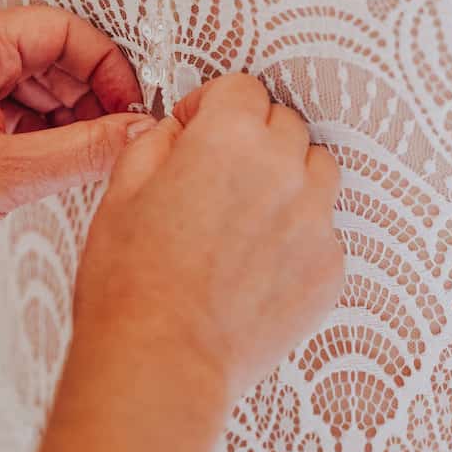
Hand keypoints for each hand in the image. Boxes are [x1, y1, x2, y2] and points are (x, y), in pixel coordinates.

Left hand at [0, 7, 153, 265]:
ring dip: (60, 116)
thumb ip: (83, 150)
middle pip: (44, 53)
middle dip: (85, 96)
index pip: (58, 30)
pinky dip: (31, 129)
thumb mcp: (5, 177)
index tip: (131, 110)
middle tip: (114, 141)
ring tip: (84, 159)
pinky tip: (50, 162)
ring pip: (24, 81)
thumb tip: (141, 132)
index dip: (104, 67)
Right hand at [73, 74, 344, 403]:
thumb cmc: (132, 284)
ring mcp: (315, 221)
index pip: (243, 88)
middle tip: (219, 175)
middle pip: (286, 124)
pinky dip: (297, 236)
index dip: (213, 106)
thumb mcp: (122, 191)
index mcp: (230, 139)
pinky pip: (323, 231)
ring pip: (317, 171)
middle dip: (253, 138)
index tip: (197, 129)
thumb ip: (158, 143)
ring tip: (246, 217)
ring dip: (287, 179)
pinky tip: (256, 264)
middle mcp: (284, 171)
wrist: (162, 362)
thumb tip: (179, 130)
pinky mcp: (329, 269)